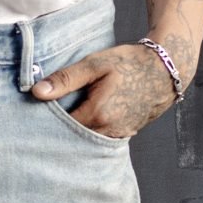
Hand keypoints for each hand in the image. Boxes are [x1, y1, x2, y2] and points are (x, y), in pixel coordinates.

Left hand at [29, 44, 177, 139]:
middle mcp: (108, 130)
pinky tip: (88, 118)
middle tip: (51, 115)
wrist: (166, 69)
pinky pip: (102, 138)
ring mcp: (120, 135)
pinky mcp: (127, 134)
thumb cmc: (130, 62)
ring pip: (88, 139)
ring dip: (77, 131)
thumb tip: (36, 92)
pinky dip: (92, 131)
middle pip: (74, 136)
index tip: (41, 109)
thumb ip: (65, 79)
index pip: (61, 126)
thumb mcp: (95, 64)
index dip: (49, 118)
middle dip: (61, 127)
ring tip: (70, 115)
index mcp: (97, 114)